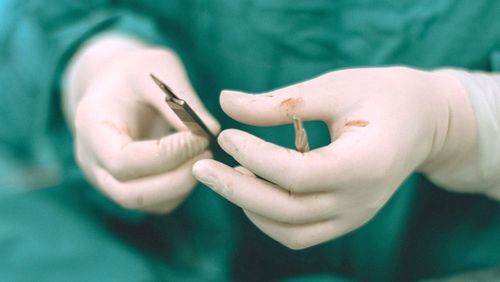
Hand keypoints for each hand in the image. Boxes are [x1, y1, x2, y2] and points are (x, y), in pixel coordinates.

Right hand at [64, 35, 218, 213]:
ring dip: (182, 186)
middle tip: (208, 152)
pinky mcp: (127, 185)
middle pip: (129, 194)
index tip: (199, 136)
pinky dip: (181, 189)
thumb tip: (212, 130)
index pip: (124, 161)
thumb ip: (182, 97)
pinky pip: (156, 203)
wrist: (114, 83)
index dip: (167, 155)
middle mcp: (92, 160)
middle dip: (176, 180)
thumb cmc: (136, 72)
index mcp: (92, 127)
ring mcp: (107, 178)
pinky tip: (194, 161)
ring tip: (204, 154)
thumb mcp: (157, 68)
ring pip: (146, 204)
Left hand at [193, 67, 474, 248]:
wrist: (423, 122)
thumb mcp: (334, 88)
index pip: (299, 173)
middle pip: (288, 211)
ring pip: (289, 231)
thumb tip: (225, 102)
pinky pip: (298, 233)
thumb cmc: (382, 95)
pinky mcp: (343, 219)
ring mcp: (353, 216)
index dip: (256, 156)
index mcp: (367, 162)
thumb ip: (280, 101)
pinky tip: (253, 185)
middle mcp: (361, 201)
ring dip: (251, 207)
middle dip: (236, 191)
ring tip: (228, 173)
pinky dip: (267, 217)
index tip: (226, 134)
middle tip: (202, 166)